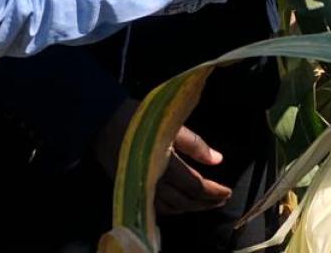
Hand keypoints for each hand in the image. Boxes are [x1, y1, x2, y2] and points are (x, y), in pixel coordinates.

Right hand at [94, 100, 231, 215]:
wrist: (103, 123)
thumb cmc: (139, 120)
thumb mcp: (171, 125)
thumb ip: (195, 145)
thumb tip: (217, 160)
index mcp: (164, 165)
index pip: (194, 186)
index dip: (213, 191)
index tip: (227, 190)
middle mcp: (152, 183)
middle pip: (185, 202)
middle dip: (206, 203)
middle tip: (222, 199)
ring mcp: (140, 189)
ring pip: (171, 208)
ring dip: (191, 208)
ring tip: (207, 202)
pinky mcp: (132, 190)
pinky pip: (156, 208)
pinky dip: (173, 209)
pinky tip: (182, 204)